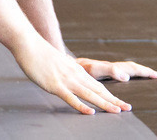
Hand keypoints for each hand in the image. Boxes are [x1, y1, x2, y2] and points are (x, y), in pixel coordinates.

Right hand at [13, 36, 132, 114]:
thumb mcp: (57, 62)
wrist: (28, 43)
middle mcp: (75, 75)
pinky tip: (90, 112)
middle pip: (98, 90)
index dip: (110, 95)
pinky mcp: (55, 85)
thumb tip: (67, 77)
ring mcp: (66, 80)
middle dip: (114, 100)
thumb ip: (65, 71)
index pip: (97, 85)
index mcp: (76, 70)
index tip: (120, 103)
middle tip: (128, 108)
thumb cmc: (39, 53)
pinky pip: (71, 98)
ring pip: (89, 94)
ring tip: (117, 111)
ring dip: (104, 103)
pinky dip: (82, 106)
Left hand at [75, 57, 156, 81]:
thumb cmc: (79, 67)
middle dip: (144, 71)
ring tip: (148, 75)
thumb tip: (127, 76)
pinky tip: (127, 78)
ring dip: (137, 72)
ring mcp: (105, 69)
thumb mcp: (95, 69)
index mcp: (112, 67)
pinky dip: (126, 74)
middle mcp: (110, 67)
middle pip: (130, 67)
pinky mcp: (100, 72)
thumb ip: (111, 70)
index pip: (132, 68)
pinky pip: (118, 72)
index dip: (145, 72)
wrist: (65, 62)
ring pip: (125, 69)